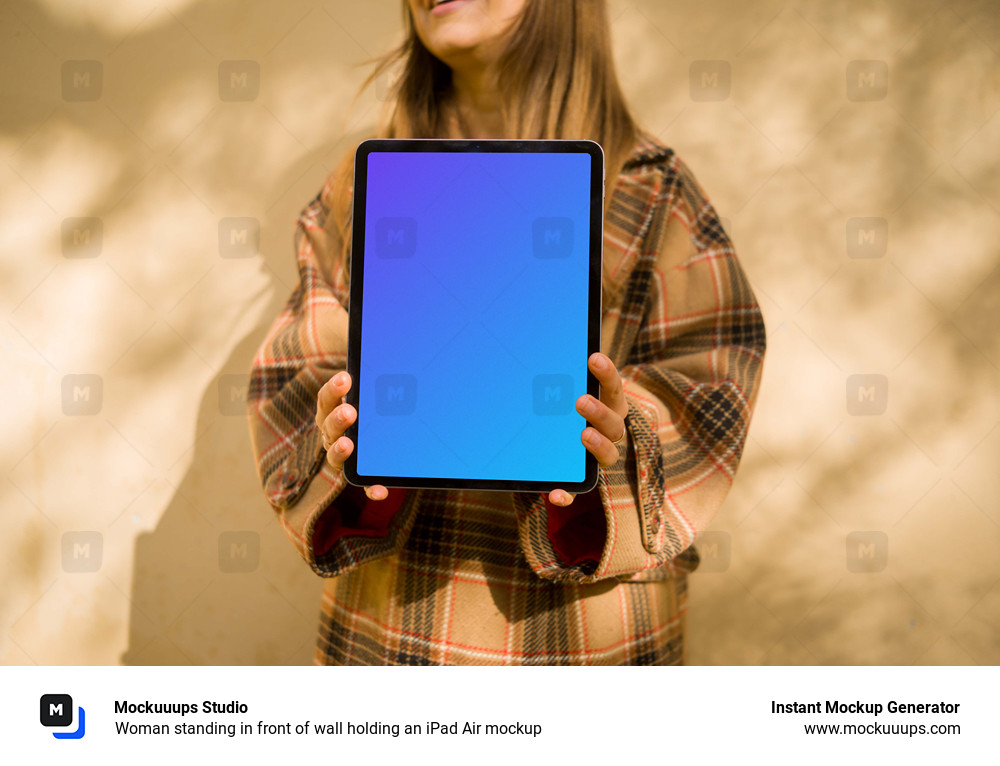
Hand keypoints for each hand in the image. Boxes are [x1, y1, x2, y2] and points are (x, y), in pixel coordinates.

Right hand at [316, 371, 388, 500]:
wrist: (384, 429)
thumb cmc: (374, 403)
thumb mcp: (372, 387)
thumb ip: (374, 369)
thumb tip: (385, 339)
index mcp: (332, 409)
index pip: (327, 398)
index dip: (334, 389)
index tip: (346, 378)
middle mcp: (333, 433)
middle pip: (329, 427)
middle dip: (338, 418)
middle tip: (350, 411)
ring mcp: (344, 455)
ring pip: (336, 455)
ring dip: (341, 451)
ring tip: (348, 445)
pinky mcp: (361, 474)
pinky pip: (363, 484)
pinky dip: (370, 488)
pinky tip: (381, 490)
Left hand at [547, 352, 627, 507]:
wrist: (565, 443)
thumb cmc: (566, 410)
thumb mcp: (567, 392)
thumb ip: (561, 379)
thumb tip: (537, 348)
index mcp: (610, 406)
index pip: (614, 387)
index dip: (607, 373)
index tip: (593, 358)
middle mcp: (610, 431)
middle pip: (613, 424)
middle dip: (599, 411)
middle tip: (582, 401)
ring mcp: (598, 457)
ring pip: (608, 456)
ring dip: (598, 446)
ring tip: (584, 435)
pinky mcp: (581, 480)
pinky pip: (578, 490)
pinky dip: (567, 494)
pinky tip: (555, 494)